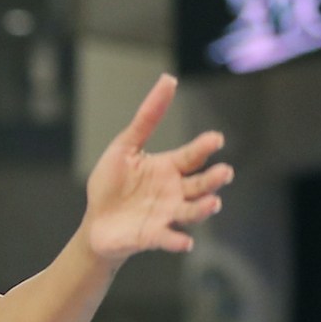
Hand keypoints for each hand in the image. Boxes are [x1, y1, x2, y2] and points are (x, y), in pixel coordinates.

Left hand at [81, 74, 230, 264]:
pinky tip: (185, 241)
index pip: (193, 156)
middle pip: (200, 184)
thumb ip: (147, 117)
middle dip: (213, 179)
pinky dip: (178, 241)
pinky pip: (169, 238)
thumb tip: (168, 80)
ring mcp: (167, 215)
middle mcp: (174, 192)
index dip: (205, 147)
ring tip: (213, 204)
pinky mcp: (154, 236)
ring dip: (203, 209)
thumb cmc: (112, 184)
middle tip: (225, 172)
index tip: (216, 139)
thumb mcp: (125, 146)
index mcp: (169, 168)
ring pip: (192, 211)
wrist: (96, 222)